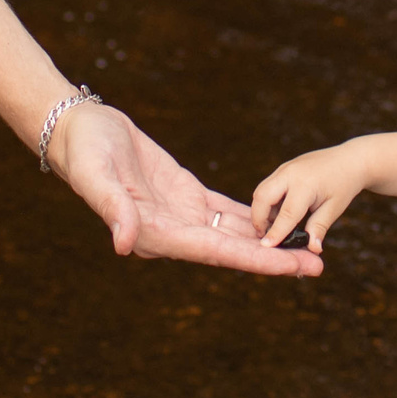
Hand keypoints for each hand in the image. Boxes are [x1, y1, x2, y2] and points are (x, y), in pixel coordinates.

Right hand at [47, 104, 323, 276]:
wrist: (78, 129)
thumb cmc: (85, 151)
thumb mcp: (98, 177)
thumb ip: (114, 210)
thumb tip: (125, 244)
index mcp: (157, 234)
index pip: (216, 252)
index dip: (256, 260)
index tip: (291, 267)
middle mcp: (173, 232)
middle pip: (234, 250)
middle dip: (275, 258)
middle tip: (318, 265)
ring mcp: (181, 214)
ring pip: (235, 233)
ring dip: (270, 241)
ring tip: (310, 248)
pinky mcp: (185, 194)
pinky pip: (226, 212)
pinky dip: (253, 217)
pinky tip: (280, 221)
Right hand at [248, 142, 369, 252]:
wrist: (349, 159)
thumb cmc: (344, 185)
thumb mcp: (334, 208)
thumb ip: (319, 227)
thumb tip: (313, 249)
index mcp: (306, 184)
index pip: (287, 213)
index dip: (276, 232)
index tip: (266, 247)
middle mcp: (290, 173)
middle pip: (262, 197)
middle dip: (259, 219)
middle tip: (264, 236)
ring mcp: (284, 169)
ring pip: (261, 190)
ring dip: (261, 210)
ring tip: (271, 227)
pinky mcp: (282, 169)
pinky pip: (267, 186)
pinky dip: (267, 202)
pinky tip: (277, 215)